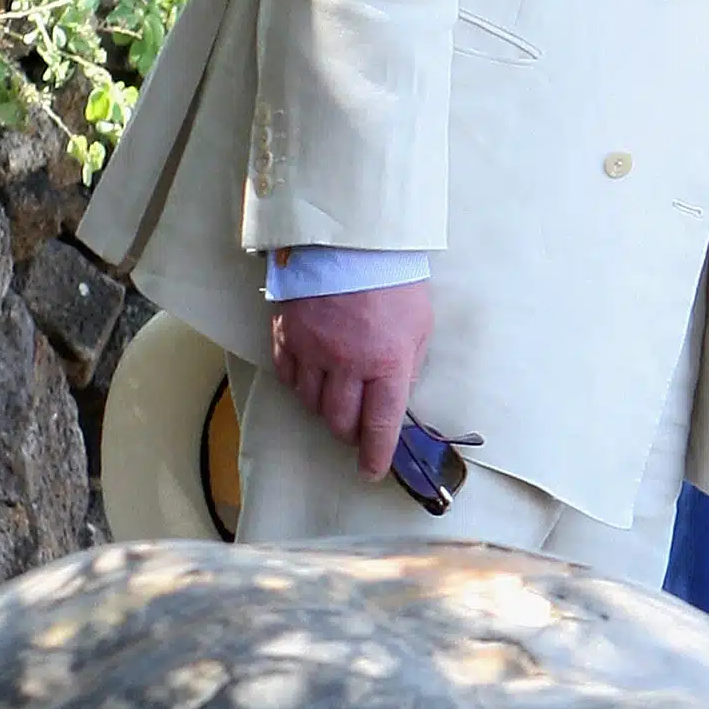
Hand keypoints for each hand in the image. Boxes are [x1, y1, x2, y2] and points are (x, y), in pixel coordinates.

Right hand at [271, 281, 433, 483]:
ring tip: (335, 398)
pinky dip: (300, 385)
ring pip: (311, 403)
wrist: (351, 237)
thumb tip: (397, 397)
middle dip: (348, 433)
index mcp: (387, 363)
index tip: (370, 471)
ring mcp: (313, 351)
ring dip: (324, 409)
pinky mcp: (288, 335)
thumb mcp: (420, 325)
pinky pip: (288, 377)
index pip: (380, 426)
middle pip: (340, 422)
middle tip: (355, 430)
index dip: (375, 455)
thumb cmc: (393, 279)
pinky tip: (310, 378)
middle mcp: (348, 364)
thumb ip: (408, 364)